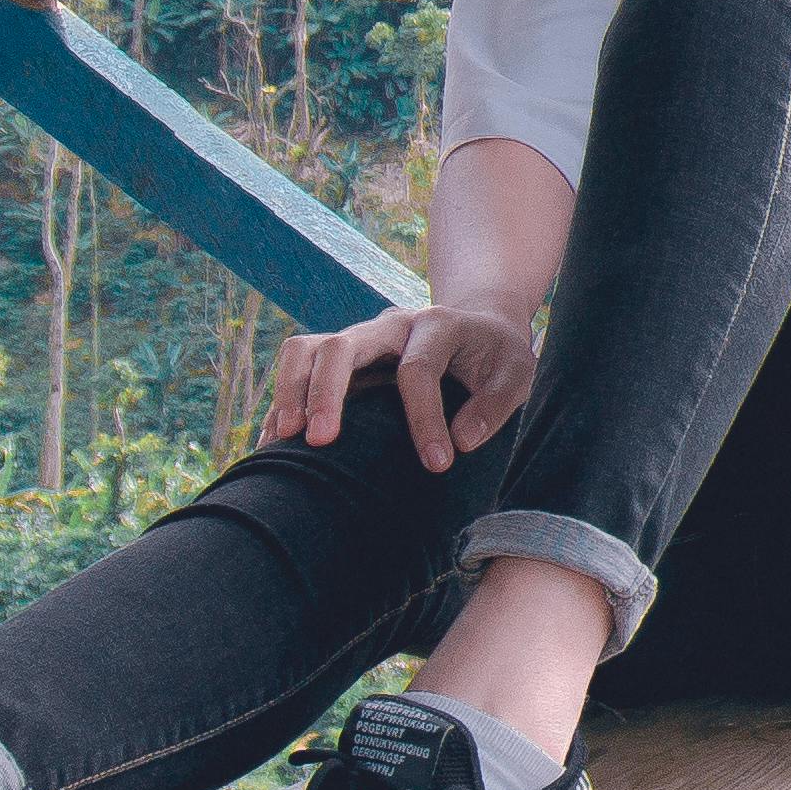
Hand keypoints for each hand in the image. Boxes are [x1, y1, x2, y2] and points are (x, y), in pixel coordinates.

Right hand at [267, 303, 539, 473]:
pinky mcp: (341, 358)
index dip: (425, 418)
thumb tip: (460, 442)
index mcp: (438, 325)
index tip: (437, 464)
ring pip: (306, 349)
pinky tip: (273, 443)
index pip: (418, 369)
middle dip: (326, 393)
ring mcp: (360, 338)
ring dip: (290, 393)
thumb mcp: (517, 375)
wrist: (480, 327)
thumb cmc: (498, 357)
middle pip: (342, 345)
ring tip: (282, 442)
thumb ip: (495, 405)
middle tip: (321, 442)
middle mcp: (390, 325)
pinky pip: (298, 369)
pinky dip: (282, 404)